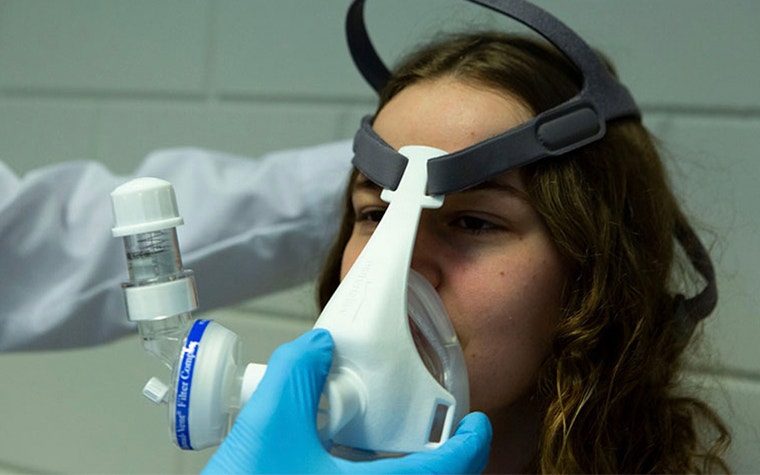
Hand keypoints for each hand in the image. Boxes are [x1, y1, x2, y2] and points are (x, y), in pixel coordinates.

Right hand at [203, 329, 491, 473]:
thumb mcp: (268, 425)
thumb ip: (297, 374)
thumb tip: (318, 347)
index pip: (448, 471)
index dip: (470, 444)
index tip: (476, 425)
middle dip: (442, 459)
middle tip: (438, 435)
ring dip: (408, 472)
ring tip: (393, 447)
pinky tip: (345, 466)